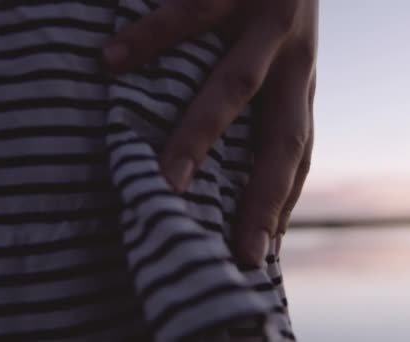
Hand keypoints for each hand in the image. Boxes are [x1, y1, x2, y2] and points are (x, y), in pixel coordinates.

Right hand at [102, 0, 317, 266]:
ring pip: (236, 86)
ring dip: (200, 136)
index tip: (261, 254)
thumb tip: (211, 150)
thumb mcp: (277, 52)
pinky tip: (112, 61)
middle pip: (284, 140)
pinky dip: (150, 39)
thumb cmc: (269, 0)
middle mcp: (294, 60)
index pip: (296, 156)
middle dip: (263, 199)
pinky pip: (189, 14)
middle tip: (241, 251)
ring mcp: (270, 22)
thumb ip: (253, 94)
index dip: (282, 205)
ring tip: (168, 179)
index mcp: (298, 82)